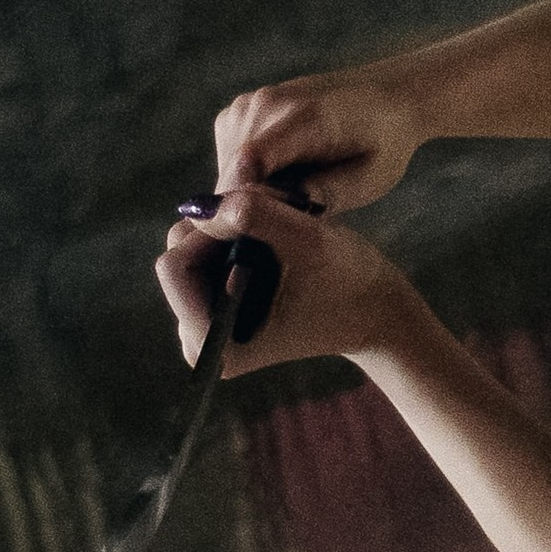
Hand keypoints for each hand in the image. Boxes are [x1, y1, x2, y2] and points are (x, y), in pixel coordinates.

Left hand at [156, 187, 419, 377]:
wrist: (376, 309)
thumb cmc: (350, 282)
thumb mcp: (309, 240)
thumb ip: (254, 215)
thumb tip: (199, 205)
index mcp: (216, 346)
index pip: (174, 268)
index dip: (212, 230)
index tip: (261, 218)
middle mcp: (202, 342)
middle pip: (178, 253)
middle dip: (223, 224)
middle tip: (279, 218)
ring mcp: (207, 325)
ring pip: (190, 245)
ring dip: (231, 223)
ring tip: (282, 227)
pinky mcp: (216, 308)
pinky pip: (203, 250)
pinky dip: (233, 232)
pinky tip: (275, 238)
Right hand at [212, 65, 424, 213]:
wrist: (386, 95)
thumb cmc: (384, 142)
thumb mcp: (370, 177)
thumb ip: (323, 195)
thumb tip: (275, 215)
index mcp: (306, 118)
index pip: (250, 162)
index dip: (245, 205)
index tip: (262, 234)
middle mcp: (267, 104)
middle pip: (231, 176)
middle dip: (249, 207)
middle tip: (290, 219)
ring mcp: (247, 104)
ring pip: (226, 172)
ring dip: (248, 193)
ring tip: (293, 193)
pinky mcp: (238, 111)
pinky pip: (227, 159)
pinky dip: (246, 176)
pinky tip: (282, 176)